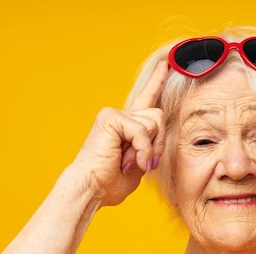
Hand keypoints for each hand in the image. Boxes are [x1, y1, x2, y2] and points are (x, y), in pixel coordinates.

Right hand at [72, 60, 168, 206]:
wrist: (90, 189)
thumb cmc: (110, 182)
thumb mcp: (140, 162)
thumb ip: (151, 146)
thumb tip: (161, 135)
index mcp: (127, 125)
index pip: (146, 98)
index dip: (157, 81)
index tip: (165, 64)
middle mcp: (121, 115)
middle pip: (159, 116)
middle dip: (159, 143)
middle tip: (145, 163)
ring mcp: (114, 114)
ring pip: (154, 122)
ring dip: (149, 149)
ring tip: (133, 163)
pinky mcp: (111, 118)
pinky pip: (142, 131)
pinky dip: (143, 150)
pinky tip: (133, 162)